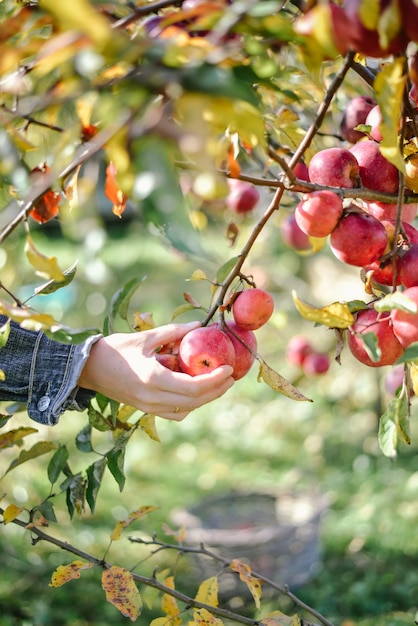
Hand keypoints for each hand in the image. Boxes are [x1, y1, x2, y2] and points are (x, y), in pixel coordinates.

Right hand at [78, 322, 234, 419]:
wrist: (87, 368)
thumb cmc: (115, 348)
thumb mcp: (145, 337)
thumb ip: (173, 332)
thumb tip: (198, 325)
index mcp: (153, 378)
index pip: (193, 387)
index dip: (214, 380)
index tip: (228, 368)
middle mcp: (152, 397)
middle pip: (194, 401)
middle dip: (216, 390)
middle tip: (230, 377)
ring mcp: (148, 406)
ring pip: (186, 409)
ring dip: (204, 399)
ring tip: (216, 384)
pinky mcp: (145, 409)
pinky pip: (174, 412)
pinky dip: (189, 405)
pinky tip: (194, 391)